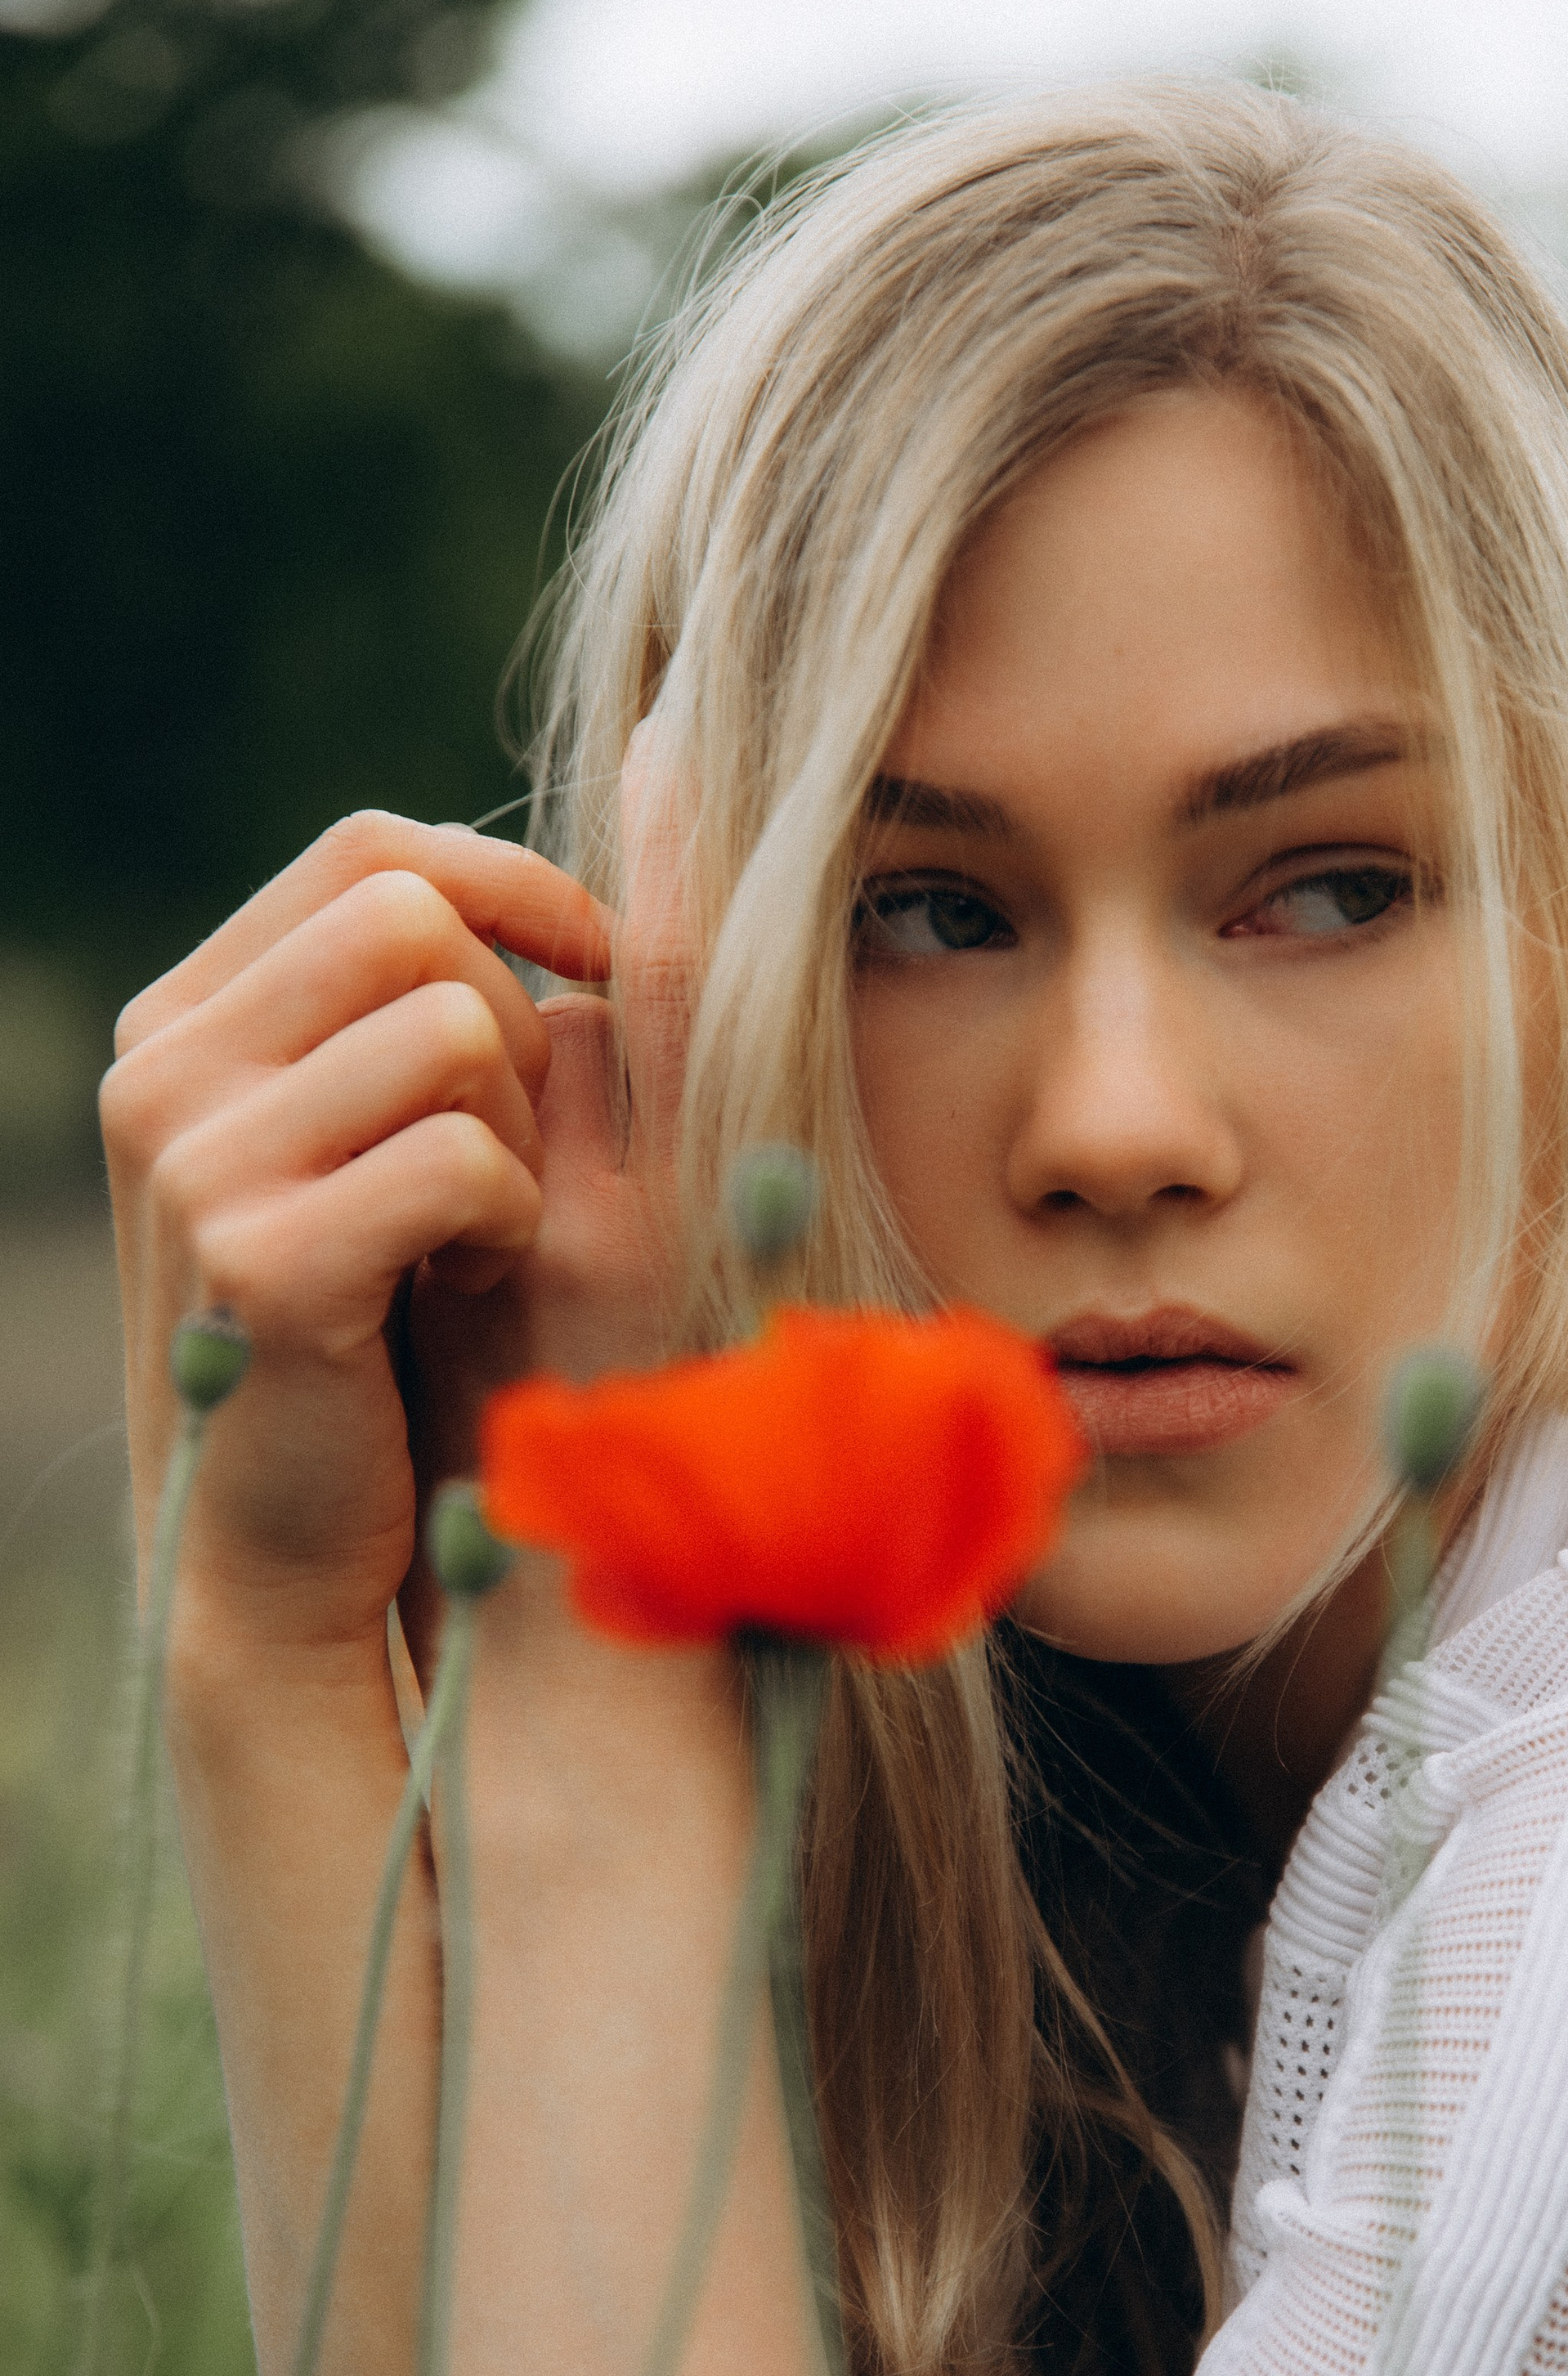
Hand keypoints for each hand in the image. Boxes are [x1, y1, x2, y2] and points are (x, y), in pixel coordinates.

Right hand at [102, 812, 612, 1662]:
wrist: (281, 1541)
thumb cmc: (366, 1330)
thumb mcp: (369, 1136)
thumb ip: (414, 1002)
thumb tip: (585, 834)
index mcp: (182, 1022)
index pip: (369, 854)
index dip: (515, 886)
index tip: (597, 968)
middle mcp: (162, 1073)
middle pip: (412, 921)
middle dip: (516, 1024)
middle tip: (511, 1153)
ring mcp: (196, 1167)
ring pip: (451, 1027)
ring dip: (517, 1133)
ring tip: (483, 1231)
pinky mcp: (263, 1265)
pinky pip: (462, 1157)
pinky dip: (509, 1217)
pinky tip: (473, 1283)